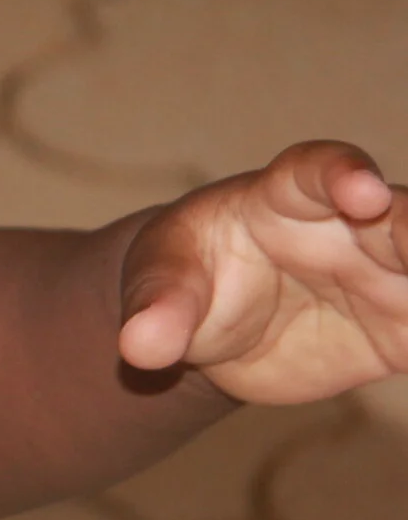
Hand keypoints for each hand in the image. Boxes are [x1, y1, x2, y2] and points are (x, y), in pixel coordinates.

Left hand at [119, 141, 407, 403]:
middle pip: (404, 217)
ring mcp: (384, 275)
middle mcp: (349, 226)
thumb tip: (139, 348)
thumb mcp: (157, 284)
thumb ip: (155, 308)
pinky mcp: (402, 330)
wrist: (206, 323)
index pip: (316, 170)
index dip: (342, 174)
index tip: (360, 192)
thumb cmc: (180, 276)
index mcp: (282, 196)